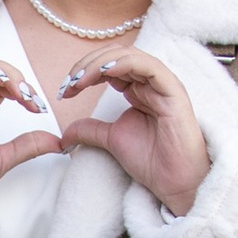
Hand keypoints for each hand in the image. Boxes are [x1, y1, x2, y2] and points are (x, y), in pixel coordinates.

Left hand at [59, 46, 211, 215]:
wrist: (173, 183)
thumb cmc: (153, 161)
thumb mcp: (111, 140)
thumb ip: (89, 130)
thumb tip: (64, 134)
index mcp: (138, 89)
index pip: (108, 65)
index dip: (84, 71)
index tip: (65, 90)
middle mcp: (150, 83)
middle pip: (116, 55)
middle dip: (87, 64)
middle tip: (69, 83)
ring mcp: (163, 85)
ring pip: (130, 56)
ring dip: (100, 63)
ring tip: (80, 80)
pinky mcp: (173, 91)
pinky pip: (149, 66)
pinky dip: (125, 64)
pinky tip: (104, 72)